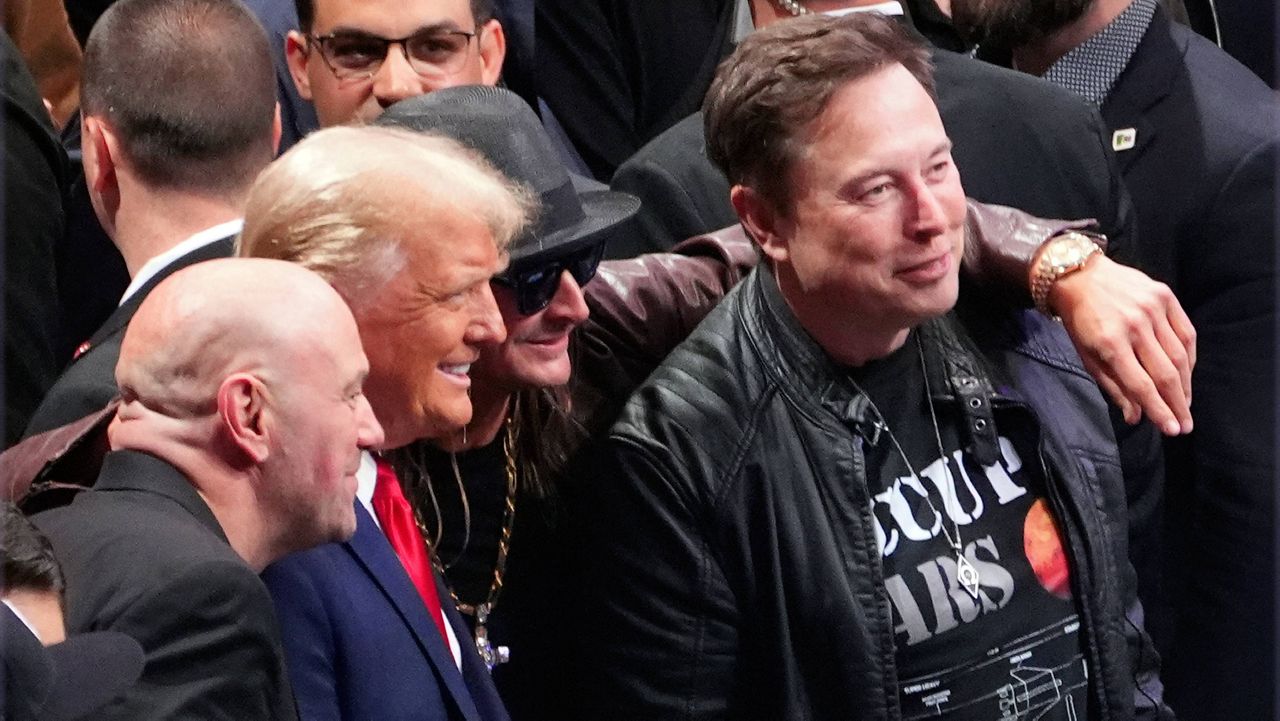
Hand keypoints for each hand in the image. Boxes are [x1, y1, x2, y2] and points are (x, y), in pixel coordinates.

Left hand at [1049, 254, 1194, 434]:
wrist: (1080, 275)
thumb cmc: (1080, 320)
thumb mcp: (1086, 356)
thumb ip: (1113, 386)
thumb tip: (1135, 417)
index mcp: (1110, 343)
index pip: (1142, 384)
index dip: (1159, 410)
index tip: (1172, 429)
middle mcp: (1135, 326)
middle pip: (1165, 373)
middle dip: (1177, 404)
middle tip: (1185, 424)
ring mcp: (1153, 308)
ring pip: (1179, 355)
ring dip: (1186, 384)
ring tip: (1185, 404)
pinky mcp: (1165, 296)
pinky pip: (1186, 333)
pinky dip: (1189, 357)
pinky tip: (1187, 374)